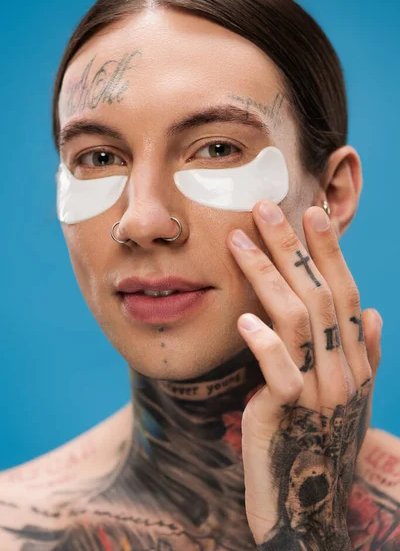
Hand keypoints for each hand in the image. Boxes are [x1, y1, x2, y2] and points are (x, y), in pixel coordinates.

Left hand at [227, 200, 381, 550]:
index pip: (344, 294)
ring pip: (296, 321)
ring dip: (267, 276)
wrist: (306, 502)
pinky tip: (244, 319)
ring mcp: (319, 393)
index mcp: (356, 360)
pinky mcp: (287, 415)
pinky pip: (281, 372)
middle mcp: (345, 372)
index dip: (329, 252)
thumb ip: (362, 352)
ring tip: (239, 240)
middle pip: (319, 296)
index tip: (311, 213)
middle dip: (292, 248)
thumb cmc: (318, 437)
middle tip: (267, 208)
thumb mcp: (347, 395)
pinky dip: (264, 342)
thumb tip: (371, 312)